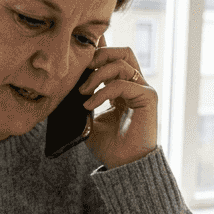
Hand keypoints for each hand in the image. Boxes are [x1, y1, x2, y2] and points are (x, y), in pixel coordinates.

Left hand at [80, 42, 156, 168]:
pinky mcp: (147, 97)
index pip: (113, 58)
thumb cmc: (108, 145)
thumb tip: (66, 82)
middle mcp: (134, 85)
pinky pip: (122, 83)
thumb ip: (83, 98)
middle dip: (98, 55)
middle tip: (80, 70)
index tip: (80, 48)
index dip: (98, 48)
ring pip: (121, 62)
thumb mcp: (88, 118)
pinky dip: (103, 91)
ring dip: (96, 74)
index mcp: (122, 87)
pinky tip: (90, 103)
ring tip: (83, 91)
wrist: (123, 165)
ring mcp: (142, 89)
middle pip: (121, 52)